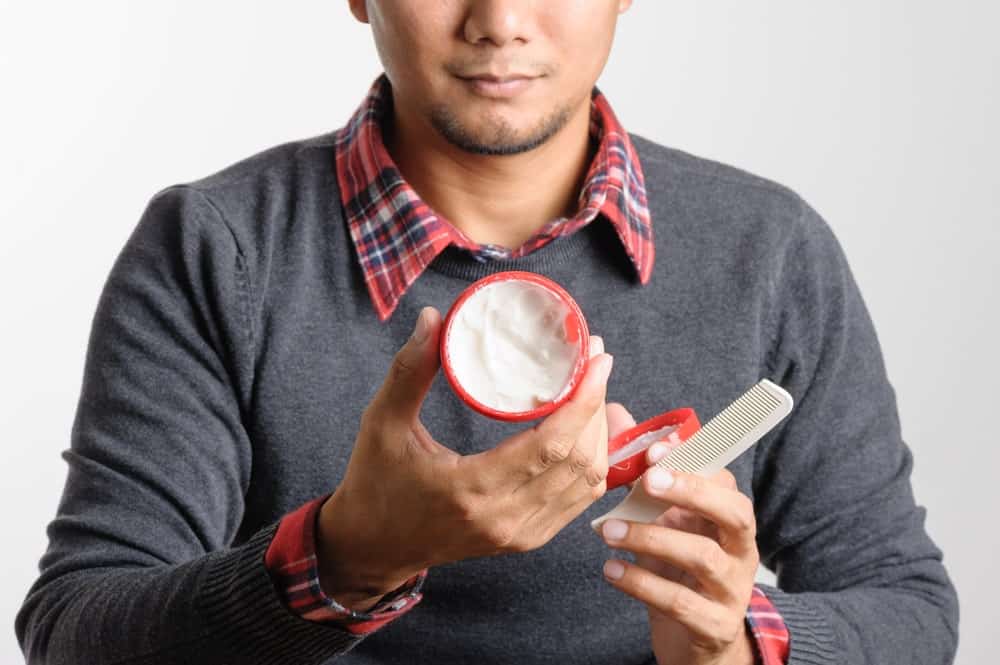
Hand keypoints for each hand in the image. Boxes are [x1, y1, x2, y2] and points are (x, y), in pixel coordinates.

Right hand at [317, 306, 612, 609]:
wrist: (373, 547)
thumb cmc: (375, 483)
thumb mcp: (382, 423)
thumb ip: (408, 370)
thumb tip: (432, 317)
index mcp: (471, 488)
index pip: (551, 445)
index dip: (584, 400)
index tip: (597, 359)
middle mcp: (504, 518)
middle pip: (580, 461)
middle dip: (597, 408)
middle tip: (595, 363)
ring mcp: (519, 535)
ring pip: (587, 484)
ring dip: (599, 435)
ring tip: (594, 390)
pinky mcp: (524, 540)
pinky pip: (578, 502)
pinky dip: (591, 464)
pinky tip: (587, 430)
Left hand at [599, 406, 758, 664]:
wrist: (696, 641)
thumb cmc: (678, 569)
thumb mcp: (662, 520)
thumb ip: (642, 471)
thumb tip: (617, 413)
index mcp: (727, 518)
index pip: (723, 480)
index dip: (691, 462)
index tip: (655, 450)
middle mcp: (739, 550)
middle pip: (733, 512)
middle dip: (691, 491)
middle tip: (647, 481)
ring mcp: (731, 590)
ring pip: (702, 557)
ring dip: (651, 539)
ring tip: (608, 531)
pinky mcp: (714, 626)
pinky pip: (682, 602)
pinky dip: (642, 584)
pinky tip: (611, 571)